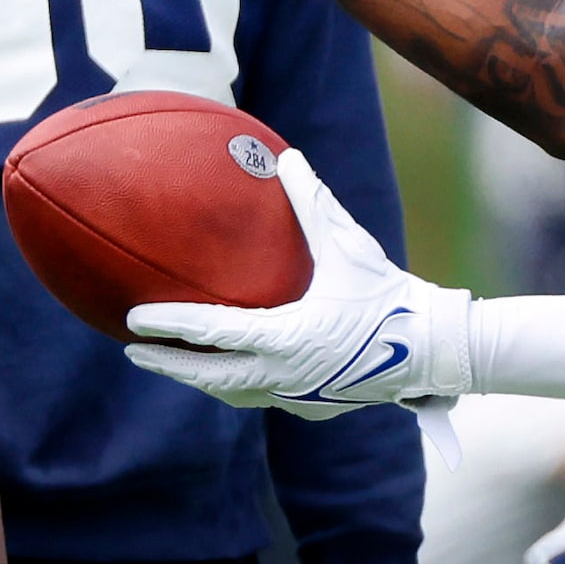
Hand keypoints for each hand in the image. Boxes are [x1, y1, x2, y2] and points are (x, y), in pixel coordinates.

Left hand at [126, 149, 471, 416]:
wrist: (432, 350)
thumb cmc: (389, 294)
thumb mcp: (349, 245)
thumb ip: (313, 202)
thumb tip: (288, 158)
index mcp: (288, 337)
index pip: (214, 333)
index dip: (170, 326)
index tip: (132, 319)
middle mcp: (284, 374)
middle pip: (210, 376)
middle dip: (168, 363)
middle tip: (133, 348)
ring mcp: (297, 395)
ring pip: (232, 392)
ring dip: (198, 378)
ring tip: (170, 360)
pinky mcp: (310, 405)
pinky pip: (259, 396)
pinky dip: (233, 384)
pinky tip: (226, 369)